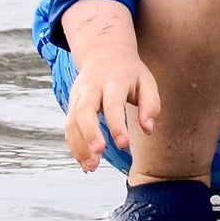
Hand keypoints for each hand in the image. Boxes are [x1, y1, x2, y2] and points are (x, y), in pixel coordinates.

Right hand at [59, 0, 161, 171]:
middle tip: (99, 154)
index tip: (123, 144)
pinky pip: (68, 127)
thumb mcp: (146, 81)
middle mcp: (91, 87)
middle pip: (84, 110)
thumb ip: (151, 104)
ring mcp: (78, 96)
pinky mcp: (71, 104)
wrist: (104, 52)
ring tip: (91, 167)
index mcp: (113, 80)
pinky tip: (85, 162)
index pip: (113, 103)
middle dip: (89, 134)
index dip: (117, 124)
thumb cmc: (130, 72)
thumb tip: (149, 129)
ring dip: (79, 146)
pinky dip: (74, 146)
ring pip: (72, 121)